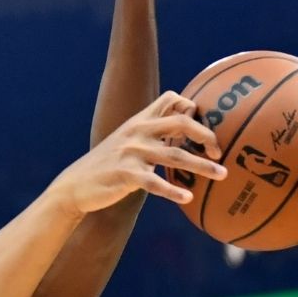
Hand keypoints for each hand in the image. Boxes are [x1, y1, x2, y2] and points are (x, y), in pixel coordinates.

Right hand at [50, 91, 224, 217]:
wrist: (75, 185)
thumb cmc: (107, 166)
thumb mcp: (126, 142)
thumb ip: (150, 135)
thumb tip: (180, 137)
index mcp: (139, 121)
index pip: (170, 99)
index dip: (192, 107)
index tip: (204, 127)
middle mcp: (137, 131)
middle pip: (180, 123)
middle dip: (205, 134)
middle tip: (220, 150)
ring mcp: (131, 152)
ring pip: (175, 155)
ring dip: (202, 166)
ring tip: (222, 174)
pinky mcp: (125, 174)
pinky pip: (155, 182)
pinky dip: (173, 190)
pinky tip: (187, 198)